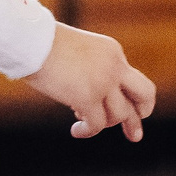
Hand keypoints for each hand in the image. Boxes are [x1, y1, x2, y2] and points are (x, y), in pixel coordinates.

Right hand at [25, 24, 155, 140]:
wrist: (30, 40)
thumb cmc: (41, 44)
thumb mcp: (75, 53)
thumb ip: (87, 71)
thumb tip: (84, 102)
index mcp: (112, 51)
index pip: (130, 78)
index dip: (126, 96)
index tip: (119, 108)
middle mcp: (114, 66)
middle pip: (145, 93)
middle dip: (141, 114)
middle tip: (134, 135)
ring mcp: (103, 82)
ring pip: (119, 114)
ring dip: (103, 124)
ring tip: (83, 124)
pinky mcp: (87, 97)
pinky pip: (97, 124)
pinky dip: (88, 131)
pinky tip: (76, 131)